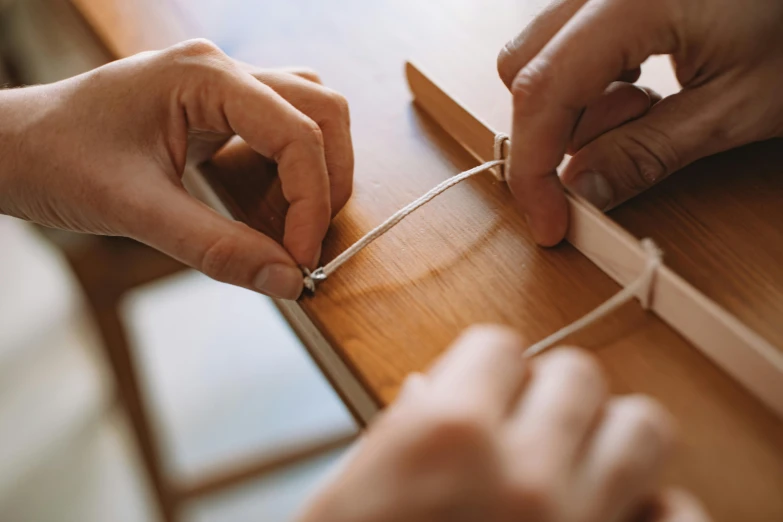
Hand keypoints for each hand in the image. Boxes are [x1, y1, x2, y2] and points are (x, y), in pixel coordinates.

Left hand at [0, 39, 352, 298]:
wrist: (13, 148)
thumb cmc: (57, 162)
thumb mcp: (135, 210)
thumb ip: (217, 247)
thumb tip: (288, 280)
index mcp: (203, 77)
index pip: (297, 133)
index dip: (312, 202)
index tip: (300, 260)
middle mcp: (221, 70)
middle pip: (321, 111)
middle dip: (328, 180)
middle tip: (308, 240)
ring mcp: (220, 86)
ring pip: (308, 113)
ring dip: (316, 170)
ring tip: (294, 224)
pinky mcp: (215, 108)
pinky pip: (278, 129)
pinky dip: (289, 171)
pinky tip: (267, 206)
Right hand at [297, 326, 709, 521]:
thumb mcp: (347, 496)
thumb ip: (399, 433)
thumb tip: (429, 393)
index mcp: (445, 440)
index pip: (500, 345)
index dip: (487, 366)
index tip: (483, 387)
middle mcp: (522, 475)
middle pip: (577, 374)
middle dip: (550, 392)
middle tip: (526, 425)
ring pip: (641, 428)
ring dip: (611, 436)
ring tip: (577, 462)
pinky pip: (679, 516)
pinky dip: (657, 512)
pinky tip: (617, 517)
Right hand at [497, 0, 782, 245]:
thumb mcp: (734, 106)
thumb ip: (647, 151)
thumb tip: (580, 192)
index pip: (542, 89)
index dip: (533, 167)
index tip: (549, 221)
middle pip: (523, 67)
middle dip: (553, 132)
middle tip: (612, 156)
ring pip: (538, 54)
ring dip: (574, 105)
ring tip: (647, 110)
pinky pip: (565, 40)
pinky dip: (586, 80)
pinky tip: (638, 86)